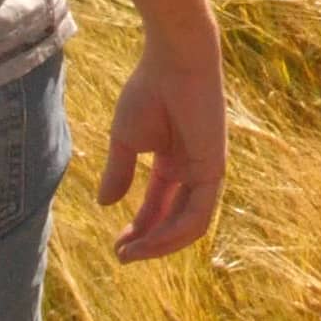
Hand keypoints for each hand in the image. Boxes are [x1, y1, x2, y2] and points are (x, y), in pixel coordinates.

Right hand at [95, 28, 227, 262]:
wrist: (172, 62)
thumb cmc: (149, 91)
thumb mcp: (125, 141)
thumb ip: (119, 172)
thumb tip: (105, 204)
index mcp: (174, 161)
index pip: (159, 205)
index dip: (139, 228)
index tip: (117, 246)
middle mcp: (192, 170)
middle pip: (174, 220)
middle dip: (149, 243)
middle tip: (122, 257)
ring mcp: (206, 172)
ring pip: (187, 225)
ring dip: (159, 244)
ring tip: (131, 253)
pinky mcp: (214, 170)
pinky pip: (197, 215)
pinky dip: (173, 233)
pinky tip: (149, 240)